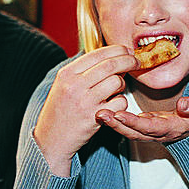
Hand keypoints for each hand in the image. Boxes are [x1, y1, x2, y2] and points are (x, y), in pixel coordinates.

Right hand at [33, 46, 136, 175]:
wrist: (52, 138)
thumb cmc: (61, 110)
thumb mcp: (63, 84)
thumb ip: (82, 70)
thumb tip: (110, 55)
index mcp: (67, 73)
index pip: (98, 53)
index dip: (118, 50)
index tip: (127, 51)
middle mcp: (75, 85)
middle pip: (111, 65)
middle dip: (129, 61)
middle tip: (136, 62)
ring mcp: (85, 101)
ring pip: (117, 82)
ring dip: (123, 84)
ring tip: (116, 89)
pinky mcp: (96, 117)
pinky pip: (120, 102)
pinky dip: (122, 102)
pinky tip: (114, 104)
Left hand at [96, 94, 188, 142]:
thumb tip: (184, 104)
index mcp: (172, 128)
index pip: (151, 127)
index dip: (135, 122)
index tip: (120, 114)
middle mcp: (159, 133)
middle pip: (135, 132)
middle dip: (117, 125)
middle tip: (101, 114)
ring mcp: (151, 131)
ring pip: (130, 131)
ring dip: (114, 124)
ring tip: (99, 114)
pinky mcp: (145, 126)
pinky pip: (129, 126)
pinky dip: (117, 120)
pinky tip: (105, 112)